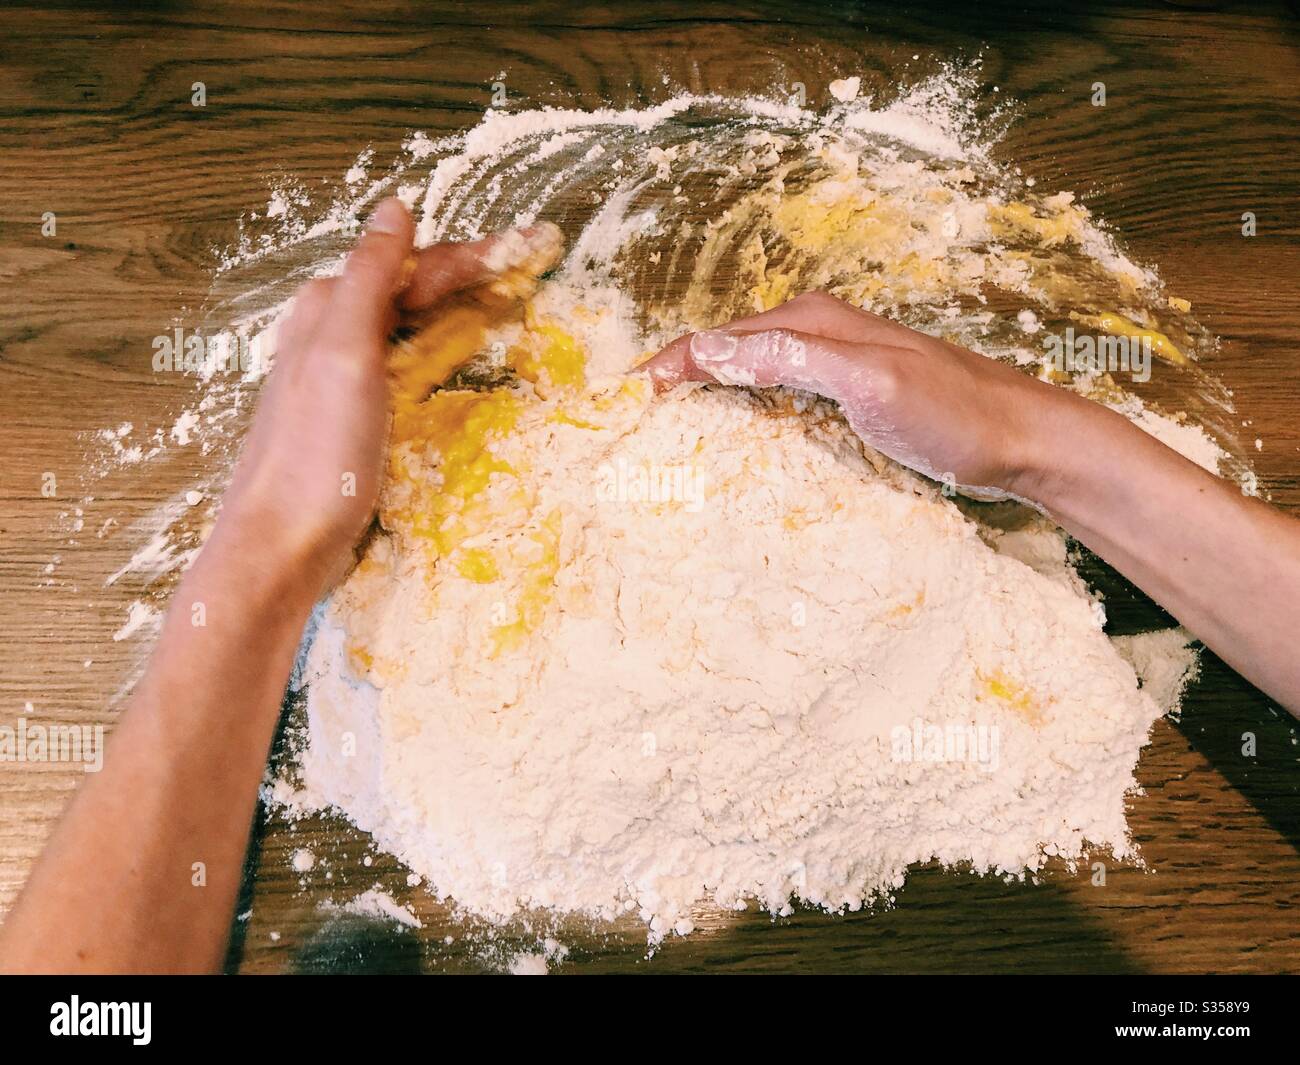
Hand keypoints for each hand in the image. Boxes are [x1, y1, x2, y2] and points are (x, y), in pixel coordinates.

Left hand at [214, 197, 554, 596]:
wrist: (280, 547)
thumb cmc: (314, 456)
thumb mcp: (344, 353)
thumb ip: (368, 277)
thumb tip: (394, 205)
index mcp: (326, 309)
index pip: (412, 264)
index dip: (475, 253)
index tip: (536, 244)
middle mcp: (327, 334)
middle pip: (410, 289)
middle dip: (471, 273)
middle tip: (532, 264)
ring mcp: (338, 378)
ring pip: (407, 323)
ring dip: (458, 305)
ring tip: (507, 299)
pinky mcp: (350, 419)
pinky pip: (403, 364)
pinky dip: (439, 348)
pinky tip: (456, 357)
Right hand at [642, 291, 1061, 499]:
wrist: (1021, 437)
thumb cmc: (953, 412)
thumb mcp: (870, 383)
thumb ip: (794, 359)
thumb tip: (711, 350)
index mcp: (813, 322)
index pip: (719, 340)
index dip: (670, 366)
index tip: (627, 401)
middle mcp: (817, 334)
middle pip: (729, 352)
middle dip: (680, 377)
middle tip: (636, 420)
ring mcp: (834, 364)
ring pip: (751, 373)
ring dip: (711, 395)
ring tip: (671, 429)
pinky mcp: (848, 394)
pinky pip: (779, 396)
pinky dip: (747, 411)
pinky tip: (740, 438)